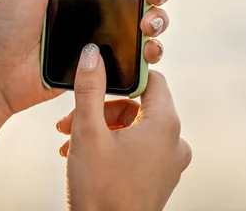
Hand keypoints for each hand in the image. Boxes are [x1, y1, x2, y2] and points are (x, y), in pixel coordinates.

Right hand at [56, 46, 191, 210]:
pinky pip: (138, 149)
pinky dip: (112, 146)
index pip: (150, 79)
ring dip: (101, 128)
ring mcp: (169, 163)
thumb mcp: (87, 131)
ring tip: (70, 141)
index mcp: (165, 125)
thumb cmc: (99, 191)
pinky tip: (83, 156)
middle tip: (70, 121)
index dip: (122, 76)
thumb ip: (90, 88)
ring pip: (134, 128)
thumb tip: (92, 54)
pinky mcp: (160, 178)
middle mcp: (174, 142)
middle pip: (137, 106)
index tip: (97, 80)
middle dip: (100, 109)